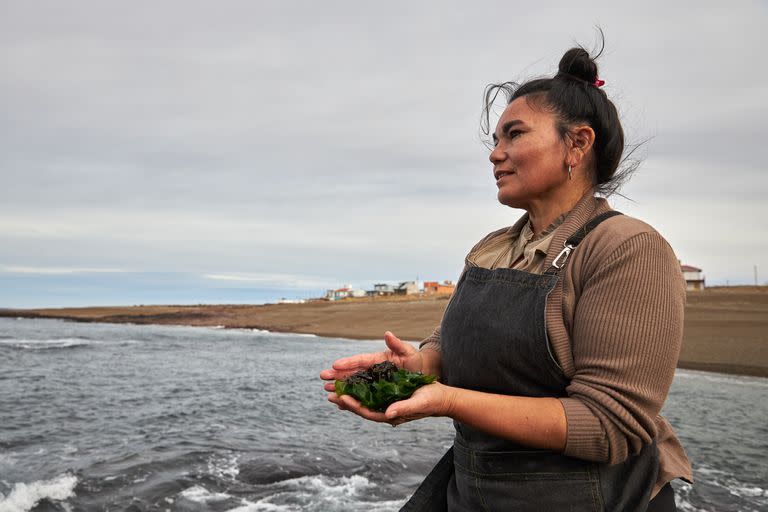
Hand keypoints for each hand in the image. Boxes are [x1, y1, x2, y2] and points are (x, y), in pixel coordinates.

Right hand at [319, 331, 422, 392]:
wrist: (421, 374)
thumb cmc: (414, 361)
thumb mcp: (407, 352)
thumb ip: (397, 344)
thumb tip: (387, 334)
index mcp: (377, 359)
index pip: (360, 360)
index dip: (348, 363)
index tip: (335, 364)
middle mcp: (371, 370)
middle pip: (352, 372)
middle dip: (337, 375)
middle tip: (322, 377)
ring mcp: (372, 381)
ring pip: (353, 384)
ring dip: (340, 386)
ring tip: (326, 390)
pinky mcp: (375, 392)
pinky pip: (360, 394)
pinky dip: (350, 397)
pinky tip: (339, 403)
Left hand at [327, 381, 454, 425]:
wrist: (442, 398)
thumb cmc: (432, 400)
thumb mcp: (419, 402)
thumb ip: (403, 408)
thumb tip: (388, 414)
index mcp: (391, 414)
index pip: (368, 412)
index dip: (354, 406)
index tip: (341, 398)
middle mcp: (387, 411)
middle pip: (362, 408)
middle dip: (346, 401)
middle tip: (330, 394)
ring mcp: (387, 404)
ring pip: (365, 401)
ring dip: (351, 396)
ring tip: (335, 390)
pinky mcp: (390, 396)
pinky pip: (371, 395)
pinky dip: (361, 391)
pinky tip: (352, 386)